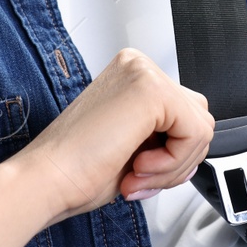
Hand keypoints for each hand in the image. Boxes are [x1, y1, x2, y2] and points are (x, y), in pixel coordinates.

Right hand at [15, 48, 214, 223]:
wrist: (45, 180)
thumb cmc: (77, 169)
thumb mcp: (135, 143)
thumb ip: (166, 132)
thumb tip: (197, 141)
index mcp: (132, 74)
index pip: (185, 113)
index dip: (172, 154)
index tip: (137, 172)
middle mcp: (138, 66)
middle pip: (198, 117)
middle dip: (177, 160)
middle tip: (138, 177)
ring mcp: (144, 73)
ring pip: (201, 127)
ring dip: (173, 166)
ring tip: (135, 175)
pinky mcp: (151, 89)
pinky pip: (195, 133)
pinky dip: (172, 163)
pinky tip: (137, 167)